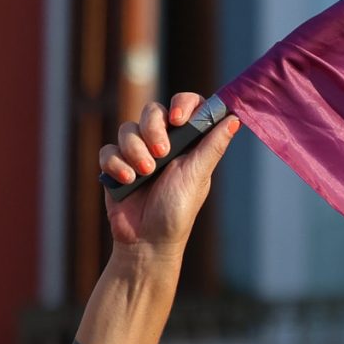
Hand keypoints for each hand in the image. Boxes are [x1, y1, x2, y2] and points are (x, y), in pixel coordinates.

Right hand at [99, 93, 239, 256]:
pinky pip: (108, 149)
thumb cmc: (178, 210)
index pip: (187, 105)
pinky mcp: (116, 164)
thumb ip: (213, 146)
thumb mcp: (198, 176)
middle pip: (152, 110)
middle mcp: (164, 142)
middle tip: (161, 154)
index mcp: (189, 143)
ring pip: (128, 129)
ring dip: (135, 151)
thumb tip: (235, 119)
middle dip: (153, 129)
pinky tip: (126, 181)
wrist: (146, 239)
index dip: (182, 104)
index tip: (178, 120)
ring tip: (144, 174)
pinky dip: (116, 164)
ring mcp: (138, 152)